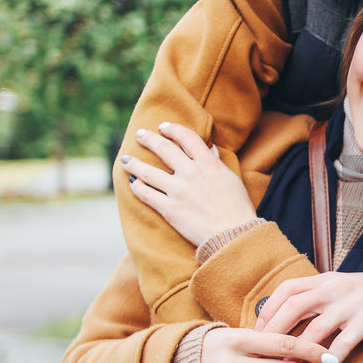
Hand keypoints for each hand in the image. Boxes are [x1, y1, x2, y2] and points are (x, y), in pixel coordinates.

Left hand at [120, 122, 258, 245]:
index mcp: (209, 164)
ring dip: (133, 163)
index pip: (187, 137)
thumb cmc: (237, 208)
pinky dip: (137, 187)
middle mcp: (191, 173)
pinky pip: (146, 194)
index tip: (164, 127)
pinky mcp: (169, 209)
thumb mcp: (231, 179)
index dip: (173, 129)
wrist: (234, 235)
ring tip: (125, 159)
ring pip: (147, 172)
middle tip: (139, 135)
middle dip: (149, 139)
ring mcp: (178, 191)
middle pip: (164, 148)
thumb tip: (209, 148)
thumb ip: (216, 162)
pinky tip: (133, 183)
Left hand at [254, 259, 362, 362]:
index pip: (287, 290)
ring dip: (298, 353)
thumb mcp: (348, 290)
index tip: (258, 335)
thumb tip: (295, 322)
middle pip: (292, 307)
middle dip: (273, 334)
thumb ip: (324, 300)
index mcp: (328, 279)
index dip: (269, 312)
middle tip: (263, 357)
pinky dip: (331, 358)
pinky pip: (344, 341)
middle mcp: (336, 287)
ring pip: (314, 328)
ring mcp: (352, 303)